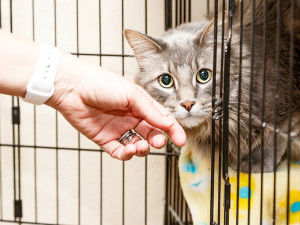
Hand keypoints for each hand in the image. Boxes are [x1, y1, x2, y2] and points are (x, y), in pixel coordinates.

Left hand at [46, 51, 185, 159]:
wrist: (72, 88)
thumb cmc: (101, 83)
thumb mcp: (131, 94)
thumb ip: (150, 110)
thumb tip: (168, 124)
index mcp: (140, 104)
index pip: (161, 119)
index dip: (172, 130)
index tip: (181, 140)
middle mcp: (131, 117)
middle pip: (151, 134)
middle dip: (157, 140)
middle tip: (157, 142)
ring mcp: (118, 129)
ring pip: (137, 145)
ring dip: (142, 148)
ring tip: (140, 146)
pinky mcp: (105, 139)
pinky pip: (120, 151)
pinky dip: (127, 154)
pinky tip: (129, 150)